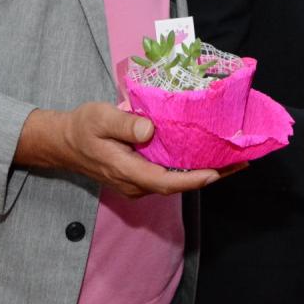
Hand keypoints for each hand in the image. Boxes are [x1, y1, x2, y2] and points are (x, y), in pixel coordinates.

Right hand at [14, 103, 242, 197]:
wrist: (64, 142)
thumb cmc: (82, 127)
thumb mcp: (99, 118)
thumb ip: (124, 124)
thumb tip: (149, 130)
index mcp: (126, 171)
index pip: (165, 181)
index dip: (192, 179)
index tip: (217, 172)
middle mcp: (135, 184)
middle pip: (177, 185)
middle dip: (209, 176)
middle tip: (239, 163)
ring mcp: (137, 184)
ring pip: (174, 182)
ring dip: (202, 173)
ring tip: (231, 160)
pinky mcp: (139, 177)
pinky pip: (168, 177)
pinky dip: (189, 170)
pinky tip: (206, 158)